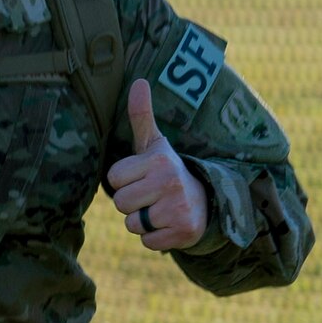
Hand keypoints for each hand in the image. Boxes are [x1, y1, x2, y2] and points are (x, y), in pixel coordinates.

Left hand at [106, 79, 208, 251]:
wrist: (206, 200)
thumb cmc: (168, 171)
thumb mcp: (155, 144)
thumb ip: (141, 116)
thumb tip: (138, 81)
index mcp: (159, 160)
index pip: (114, 178)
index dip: (125, 181)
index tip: (143, 177)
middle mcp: (170, 182)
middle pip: (120, 203)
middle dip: (132, 203)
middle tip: (152, 196)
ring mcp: (177, 209)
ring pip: (132, 224)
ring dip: (142, 222)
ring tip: (160, 209)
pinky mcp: (183, 232)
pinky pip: (147, 241)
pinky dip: (155, 238)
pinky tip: (168, 224)